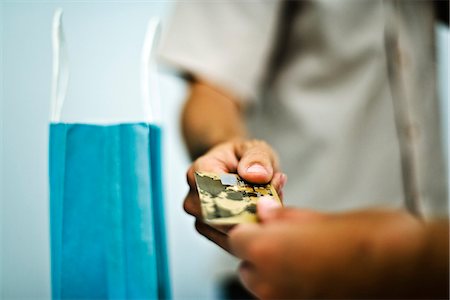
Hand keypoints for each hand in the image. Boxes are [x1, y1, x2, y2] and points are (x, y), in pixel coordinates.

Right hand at [183, 139, 286, 251]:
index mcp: (200, 171)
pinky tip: (262, 214)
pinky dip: (251, 231)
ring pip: (228, 233)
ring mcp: (200, 218)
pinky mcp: (210, 233)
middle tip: (274, 197)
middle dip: (253, 212)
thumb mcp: (256, 149)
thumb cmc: (244, 158)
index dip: (244, 198)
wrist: (237, 168)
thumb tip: (256, 175)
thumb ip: (258, 158)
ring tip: (269, 202)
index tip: (267, 192)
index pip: (217, 194)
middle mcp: (194, 197)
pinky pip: (232, 242)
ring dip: (254, 222)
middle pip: (222, 218)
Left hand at [229, 200, 448, 298]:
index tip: (251, 218)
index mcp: (268, 251)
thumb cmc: (370, 238)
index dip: (242, 225)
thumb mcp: (322, 218)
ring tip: (300, 250)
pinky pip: (281, 293)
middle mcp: (270, 283)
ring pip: (261, 281)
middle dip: (256, 247)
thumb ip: (285, 218)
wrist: (408, 270)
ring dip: (270, 266)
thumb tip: (265, 212)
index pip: (233, 236)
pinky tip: (311, 267)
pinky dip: (287, 281)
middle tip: (278, 232)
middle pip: (245, 261)